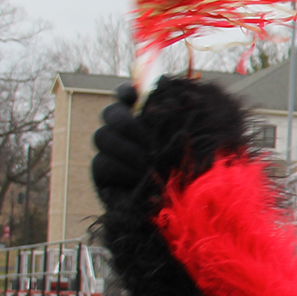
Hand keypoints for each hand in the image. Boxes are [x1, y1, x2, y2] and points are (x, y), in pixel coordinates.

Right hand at [90, 77, 253, 210]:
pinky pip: (102, 163)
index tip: (136, 95)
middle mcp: (125, 130)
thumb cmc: (194, 170)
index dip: (128, 92)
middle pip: (110, 113)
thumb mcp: (191, 140)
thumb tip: (165, 84)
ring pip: (102, 136)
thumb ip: (177, 114)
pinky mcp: (103, 173)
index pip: (127, 94)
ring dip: (128, 148)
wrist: (187, 211)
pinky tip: (141, 177)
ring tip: (149, 161)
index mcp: (145, 117)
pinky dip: (122, 169)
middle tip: (147, 136)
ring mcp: (111, 151)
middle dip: (126, 121)